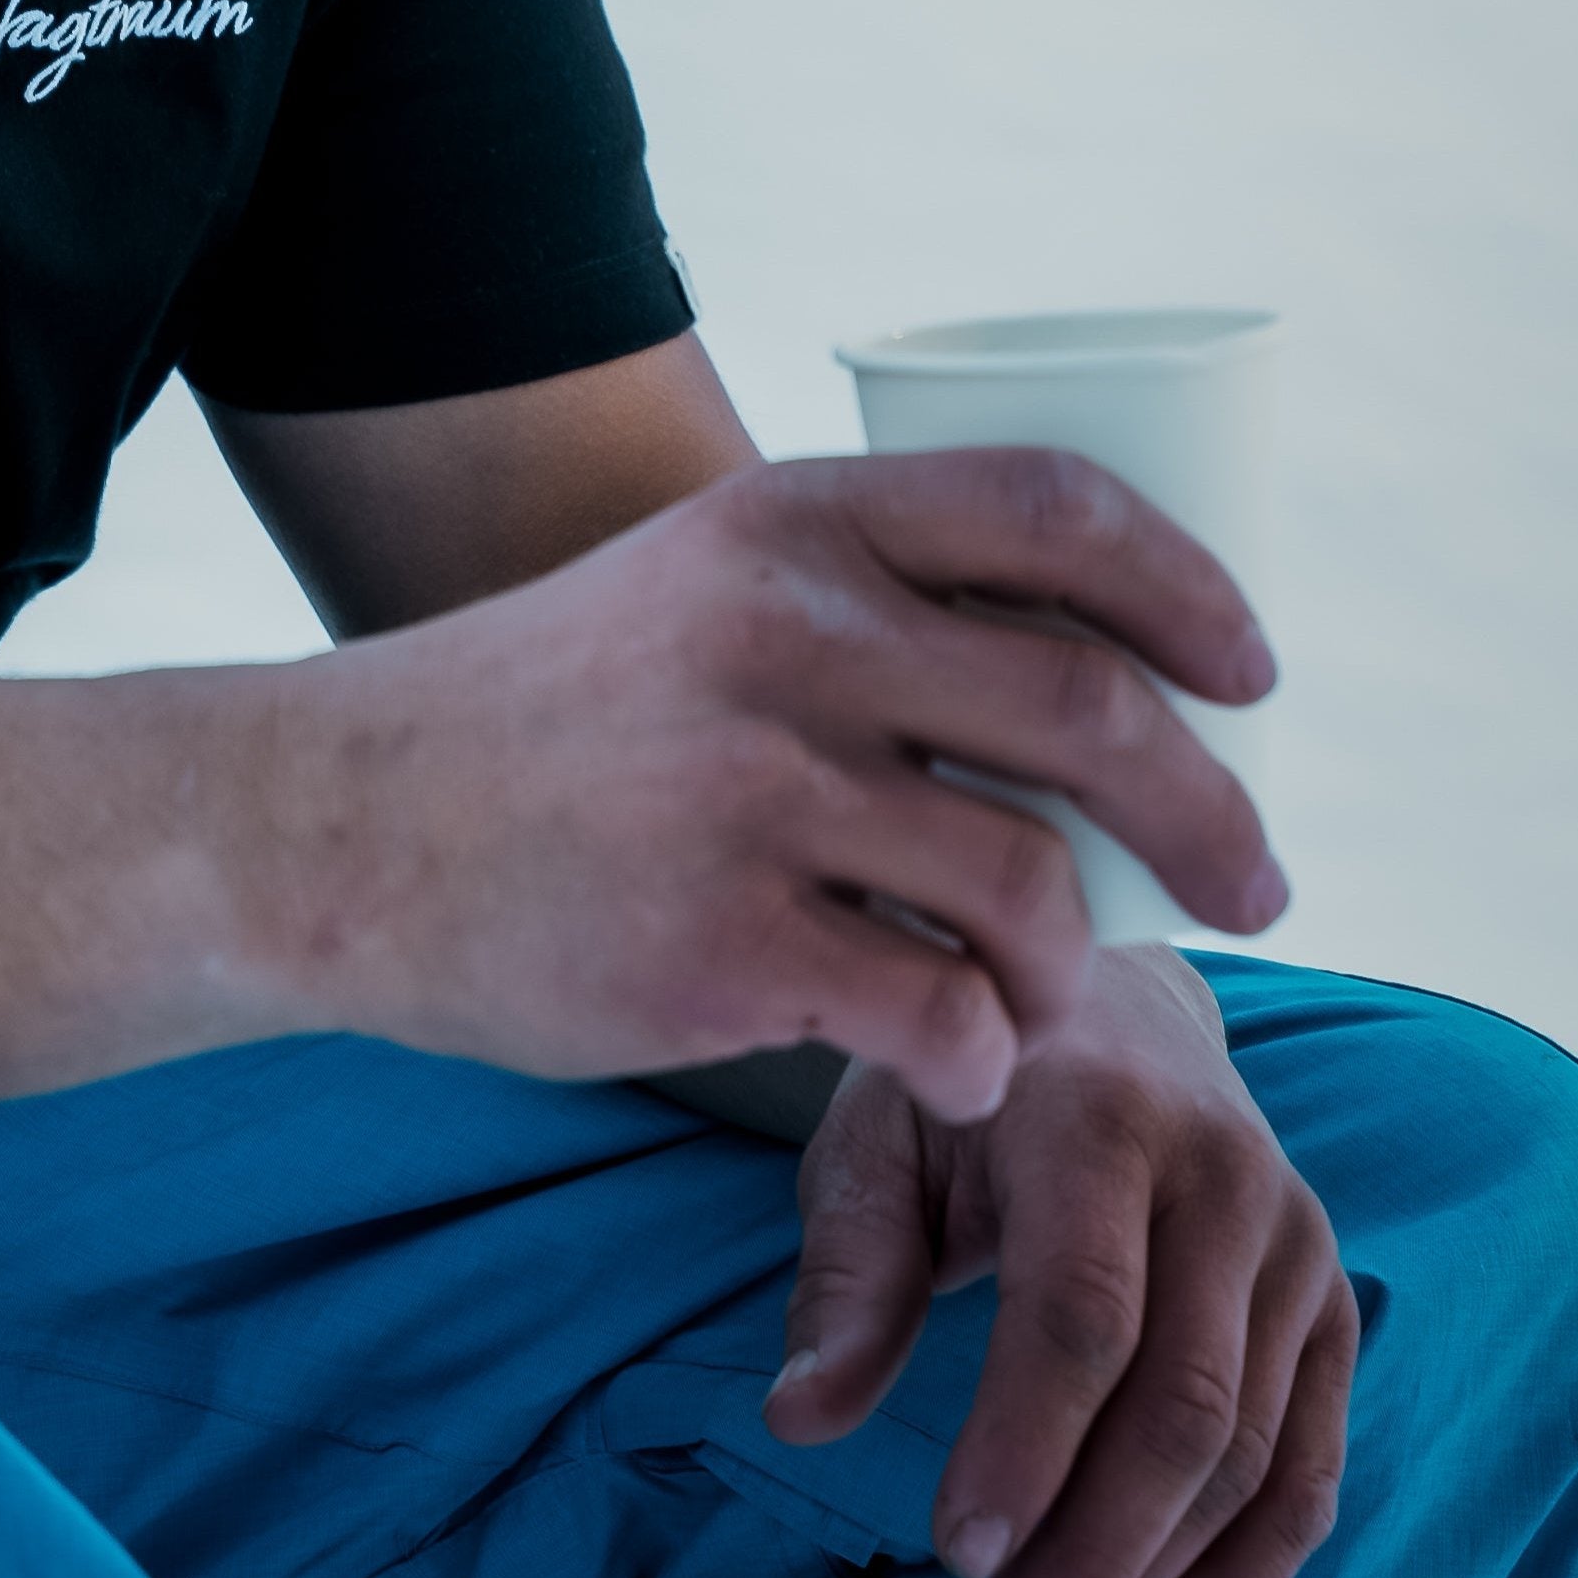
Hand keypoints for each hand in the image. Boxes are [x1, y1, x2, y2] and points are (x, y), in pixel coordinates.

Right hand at [261, 450, 1286, 1120]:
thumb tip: (1084, 666)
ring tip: (1041, 1000)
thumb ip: (850, 603)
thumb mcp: (686, 590)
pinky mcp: (723, 946)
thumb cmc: (532, 724)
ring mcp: (753, 792)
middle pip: (1093, 712)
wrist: (322, 828)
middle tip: (1256, 891)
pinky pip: (944, 1022)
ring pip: (1032, 888)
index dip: (1189, 591)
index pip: (1057, 507)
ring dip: (1073, 966)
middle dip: (1214, 819)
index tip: (1251, 677)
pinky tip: (947, 1070)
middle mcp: (783, 637)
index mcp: (787, 525)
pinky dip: (978, 1063)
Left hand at [765, 942, 1356, 1577]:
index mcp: (1098, 1115)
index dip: (1026, 1447)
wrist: (1120, 1013)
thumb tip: (799, 1419)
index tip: (956, 1556)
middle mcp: (1225, 1176)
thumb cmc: (970, 1094)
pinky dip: (1243, 1573)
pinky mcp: (1333, 1305)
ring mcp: (1297, 1244)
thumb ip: (847, 1273)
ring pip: (1251, 1454)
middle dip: (1092, 1550)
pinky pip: (1309, 1468)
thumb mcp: (876, 1138)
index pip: (1083, 1312)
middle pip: (1183, 1405)